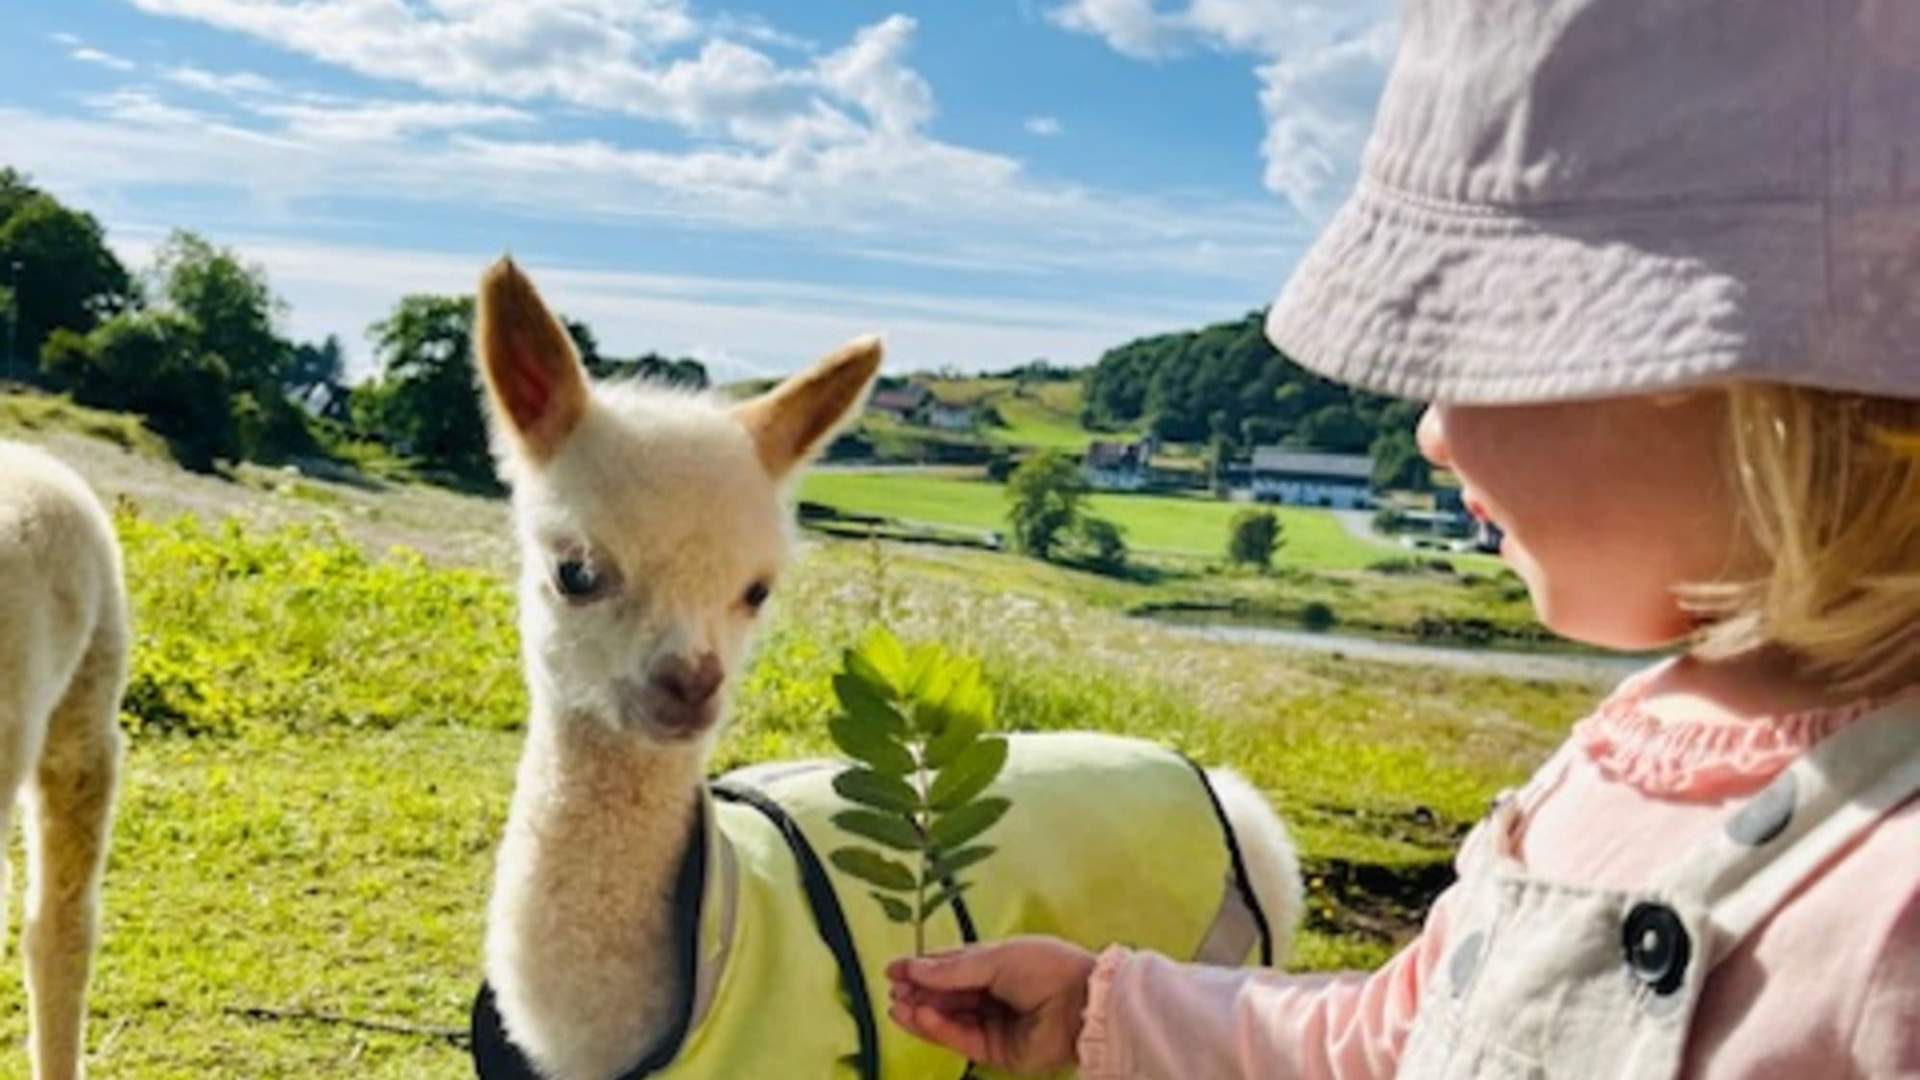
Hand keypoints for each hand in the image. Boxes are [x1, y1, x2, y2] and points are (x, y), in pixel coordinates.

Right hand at [886, 936, 1098, 1075]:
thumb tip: (914, 967)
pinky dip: (939, 1028)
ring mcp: (994, 1025)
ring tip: (897, 1005)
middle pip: (948, 995)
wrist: (1083, 1004)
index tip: (894, 969)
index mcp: (998, 965)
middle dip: (919, 992)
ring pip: (950, 1020)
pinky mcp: (996, 1052)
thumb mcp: (996, 958)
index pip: (953, 968)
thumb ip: (953, 969)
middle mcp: (994, 995)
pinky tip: (920, 1015)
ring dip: (922, 1012)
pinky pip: (961, 1040)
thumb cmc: (1045, 968)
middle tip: (893, 989)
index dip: (924, 968)